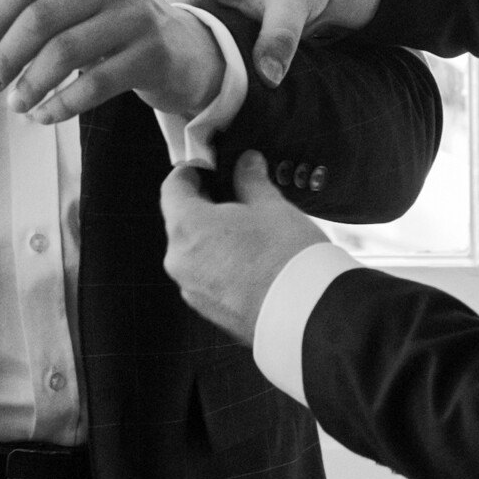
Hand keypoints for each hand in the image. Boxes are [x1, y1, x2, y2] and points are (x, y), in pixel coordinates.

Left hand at [0, 0, 225, 124]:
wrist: (184, 50)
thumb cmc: (113, 26)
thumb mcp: (70, 6)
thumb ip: (19, 3)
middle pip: (42, 17)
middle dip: (7, 55)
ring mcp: (138, 16)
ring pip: (66, 52)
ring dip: (31, 84)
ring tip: (17, 105)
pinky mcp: (152, 55)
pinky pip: (95, 84)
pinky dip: (62, 104)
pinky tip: (46, 116)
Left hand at [159, 150, 328, 345]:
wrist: (306, 315)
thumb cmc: (285, 258)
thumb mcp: (271, 207)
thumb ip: (251, 181)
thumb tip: (246, 163)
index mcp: (187, 227)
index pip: (172, 189)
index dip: (189, 173)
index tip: (205, 167)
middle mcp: (180, 260)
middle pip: (183, 222)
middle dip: (207, 207)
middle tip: (237, 198)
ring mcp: (192, 290)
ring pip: (196, 252)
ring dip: (215, 239)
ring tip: (252, 233)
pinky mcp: (209, 311)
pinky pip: (208, 278)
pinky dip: (223, 265)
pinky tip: (253, 262)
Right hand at [167, 0, 340, 84]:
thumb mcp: (291, 2)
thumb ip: (278, 38)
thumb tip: (268, 78)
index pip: (162, 32)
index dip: (170, 64)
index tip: (188, 95)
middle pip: (173, 44)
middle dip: (187, 74)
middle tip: (204, 105)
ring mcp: (201, 8)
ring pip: (190, 48)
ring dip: (202, 72)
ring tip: (212, 101)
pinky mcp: (214, 18)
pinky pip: (205, 46)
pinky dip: (215, 64)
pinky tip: (224, 87)